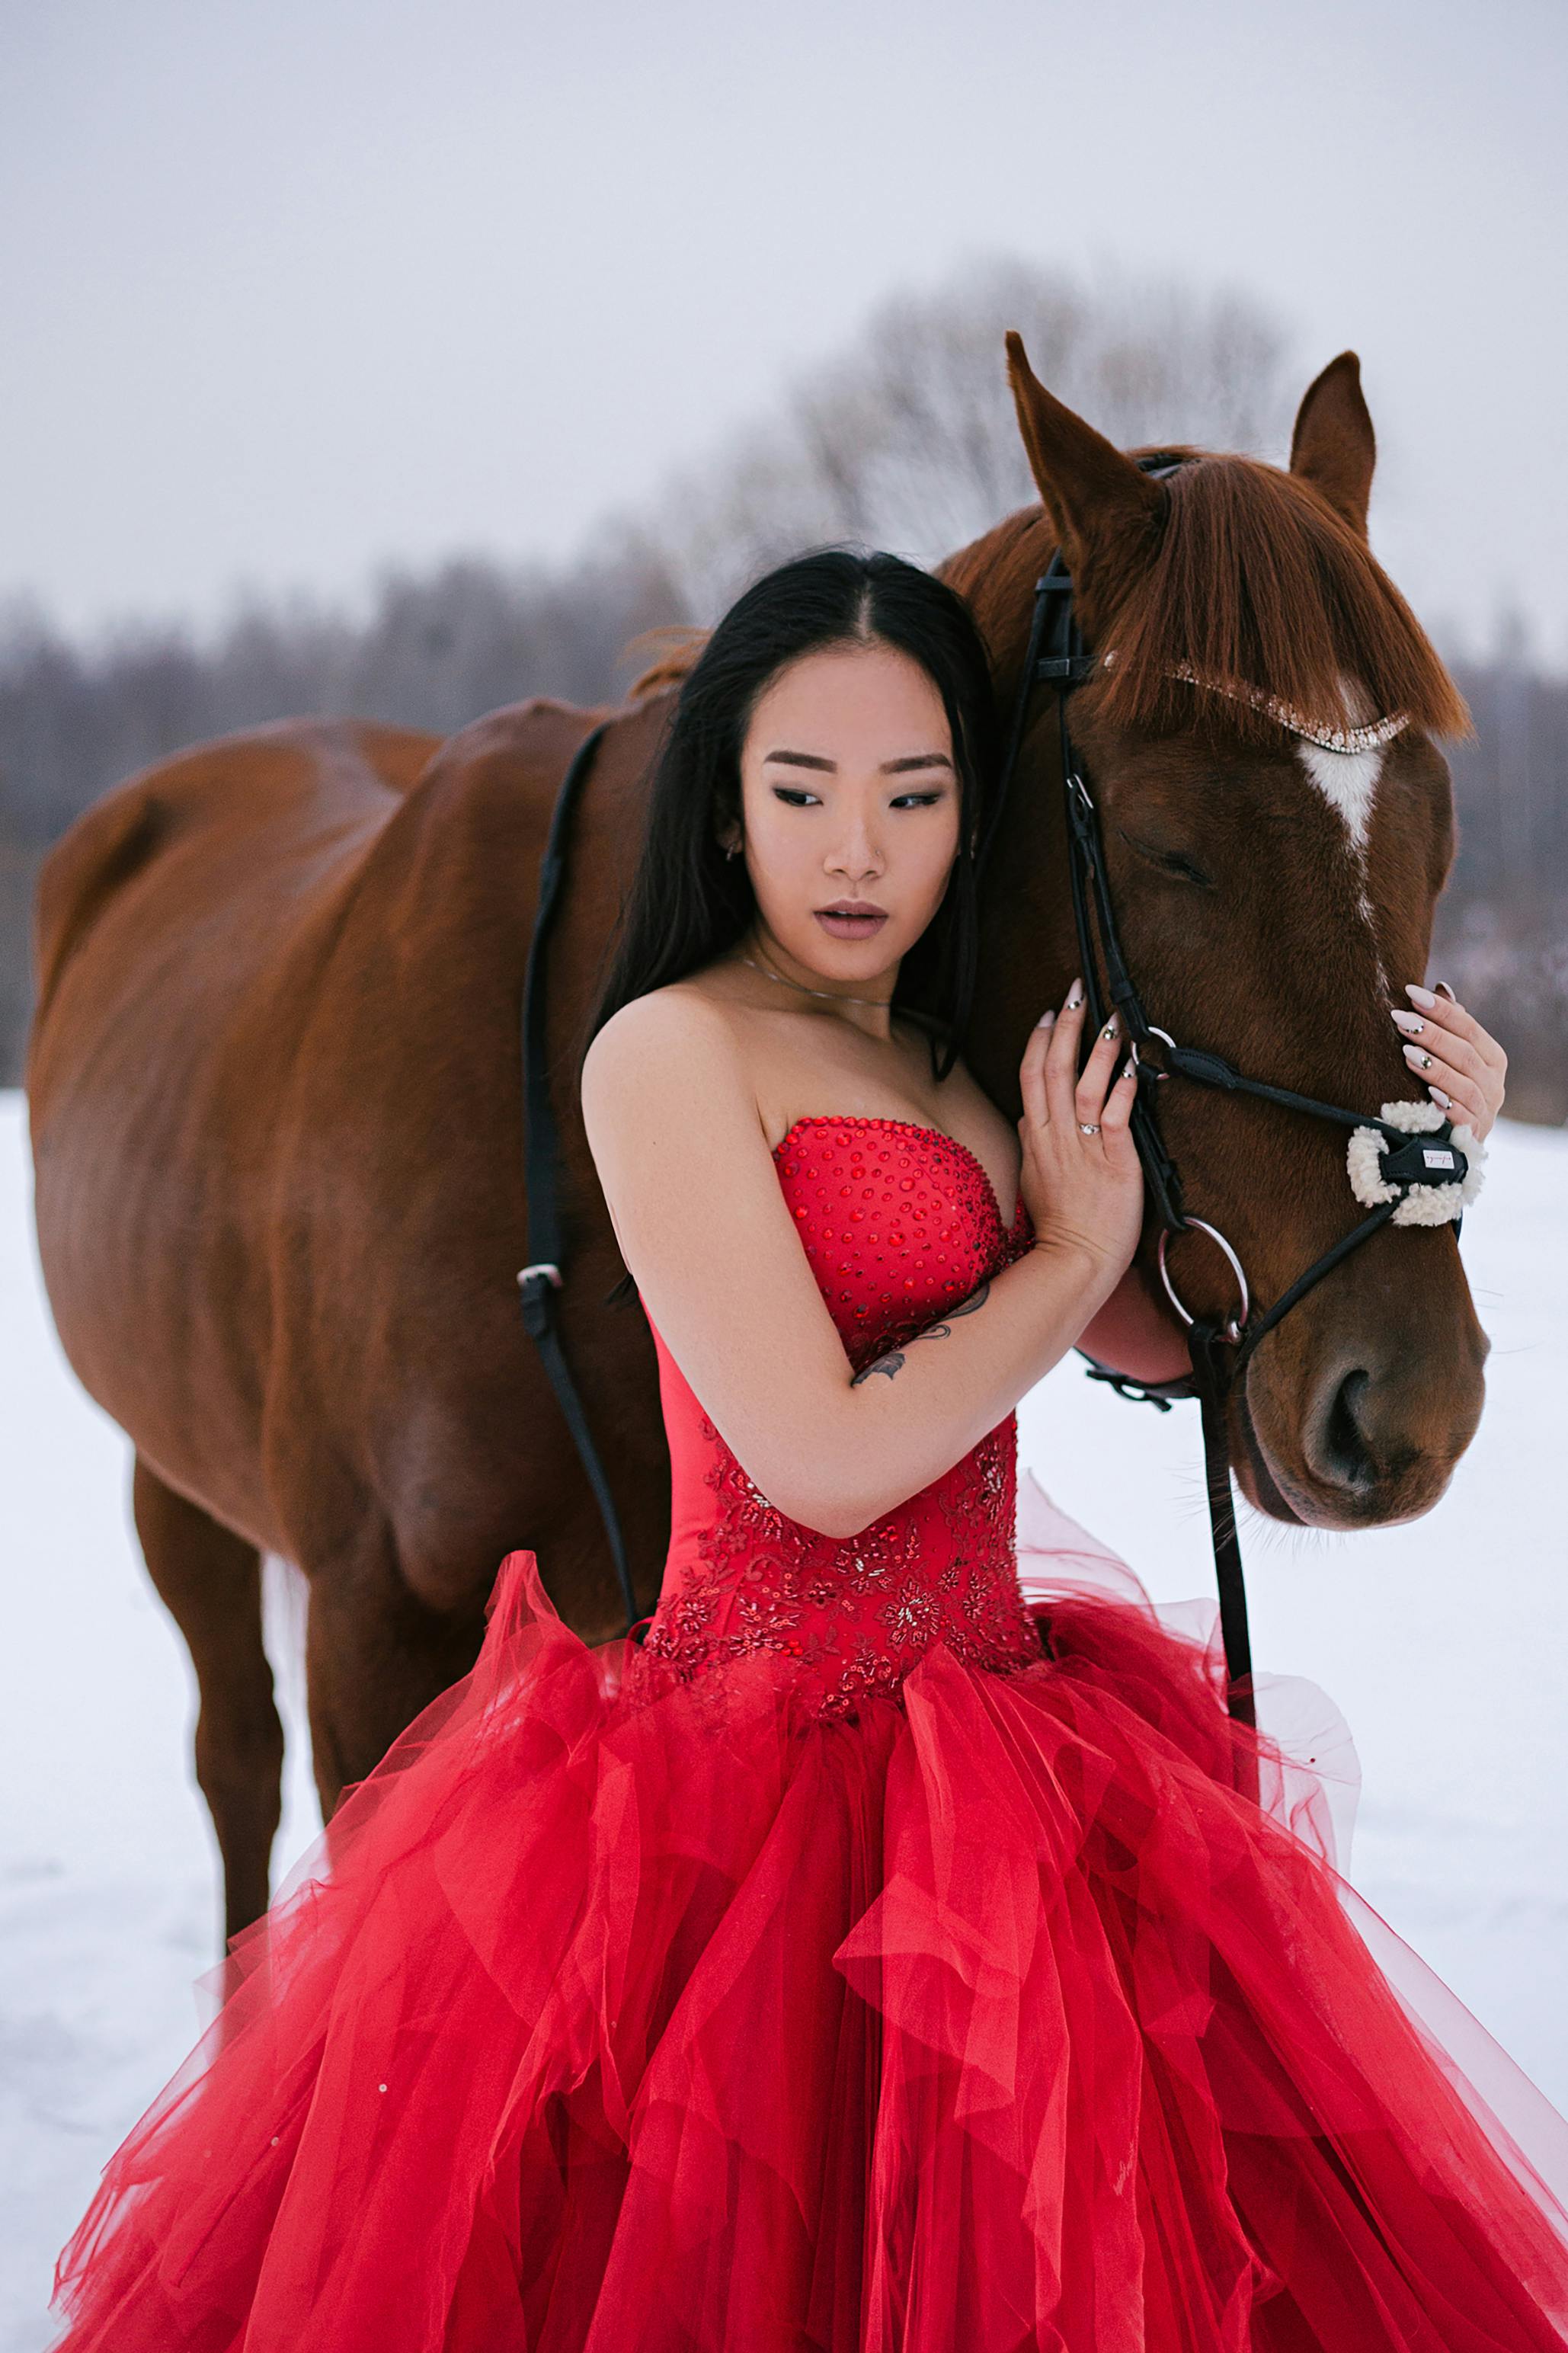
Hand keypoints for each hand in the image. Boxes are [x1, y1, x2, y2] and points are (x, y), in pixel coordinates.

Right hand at [1017, 979, 1143, 1293]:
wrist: (1075, 1262)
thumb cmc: (1061, 1224)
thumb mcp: (1033, 1177)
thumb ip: (1032, 1141)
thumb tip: (1028, 1114)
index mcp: (1036, 1137)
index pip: (1031, 1076)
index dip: (1040, 1039)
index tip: (1050, 1012)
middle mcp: (1056, 1137)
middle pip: (1054, 1070)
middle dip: (1066, 1027)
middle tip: (1077, 992)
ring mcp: (1084, 1149)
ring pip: (1084, 1087)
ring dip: (1098, 1049)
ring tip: (1110, 1018)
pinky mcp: (1114, 1163)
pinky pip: (1115, 1119)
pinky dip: (1122, 1090)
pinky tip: (1132, 1067)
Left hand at [1389, 983, 1506, 1139]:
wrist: (1452, 1145)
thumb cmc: (1449, 1090)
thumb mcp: (1453, 1059)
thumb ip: (1451, 1026)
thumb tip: (1441, 988)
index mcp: (1492, 1058)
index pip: (1468, 1027)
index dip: (1441, 1010)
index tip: (1410, 993)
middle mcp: (1494, 1083)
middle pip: (1465, 1053)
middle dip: (1432, 1034)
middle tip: (1400, 1018)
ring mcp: (1486, 1110)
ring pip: (1463, 1085)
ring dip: (1434, 1067)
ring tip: (1405, 1052)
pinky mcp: (1473, 1135)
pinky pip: (1462, 1118)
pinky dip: (1446, 1105)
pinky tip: (1428, 1094)